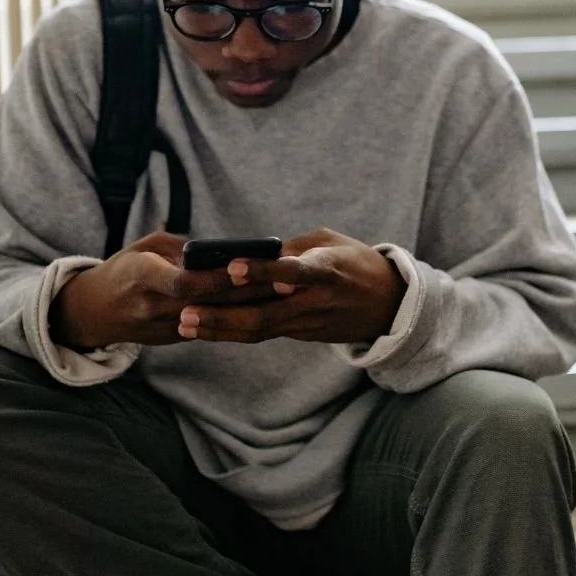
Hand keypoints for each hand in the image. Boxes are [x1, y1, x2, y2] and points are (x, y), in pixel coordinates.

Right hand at [50, 232, 276, 349]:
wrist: (95, 312)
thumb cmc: (126, 268)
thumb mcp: (147, 247)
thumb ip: (182, 248)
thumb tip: (222, 251)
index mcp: (144, 277)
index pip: (185, 283)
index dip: (217, 279)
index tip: (247, 268)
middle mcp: (155, 307)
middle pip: (210, 302)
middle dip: (248, 293)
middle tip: (286, 280)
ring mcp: (166, 327)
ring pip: (216, 316)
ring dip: (251, 306)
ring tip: (286, 294)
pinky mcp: (178, 337)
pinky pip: (212, 325)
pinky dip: (238, 316)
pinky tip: (269, 306)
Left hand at [178, 229, 407, 344]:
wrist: (389, 304)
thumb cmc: (356, 262)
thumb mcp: (330, 242)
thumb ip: (293, 248)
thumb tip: (252, 252)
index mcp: (328, 270)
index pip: (293, 271)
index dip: (263, 270)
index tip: (232, 267)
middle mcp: (316, 301)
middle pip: (266, 313)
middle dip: (224, 314)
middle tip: (187, 310)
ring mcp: (308, 322)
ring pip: (260, 330)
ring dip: (220, 329)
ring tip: (186, 323)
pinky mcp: (302, 333)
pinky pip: (263, 333)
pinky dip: (232, 331)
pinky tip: (203, 328)